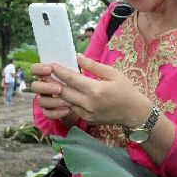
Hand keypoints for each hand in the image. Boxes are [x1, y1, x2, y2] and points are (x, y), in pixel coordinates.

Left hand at [31, 54, 151, 127]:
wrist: (135, 113)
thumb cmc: (126, 90)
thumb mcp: (113, 73)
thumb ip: (93, 66)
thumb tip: (77, 57)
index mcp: (95, 90)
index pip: (71, 78)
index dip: (59, 71)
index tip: (50, 64)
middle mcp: (88, 103)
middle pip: (63, 91)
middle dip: (51, 82)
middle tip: (42, 73)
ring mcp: (86, 113)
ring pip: (64, 101)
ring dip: (54, 93)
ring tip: (46, 83)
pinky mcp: (86, 119)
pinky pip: (70, 108)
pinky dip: (63, 101)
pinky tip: (58, 94)